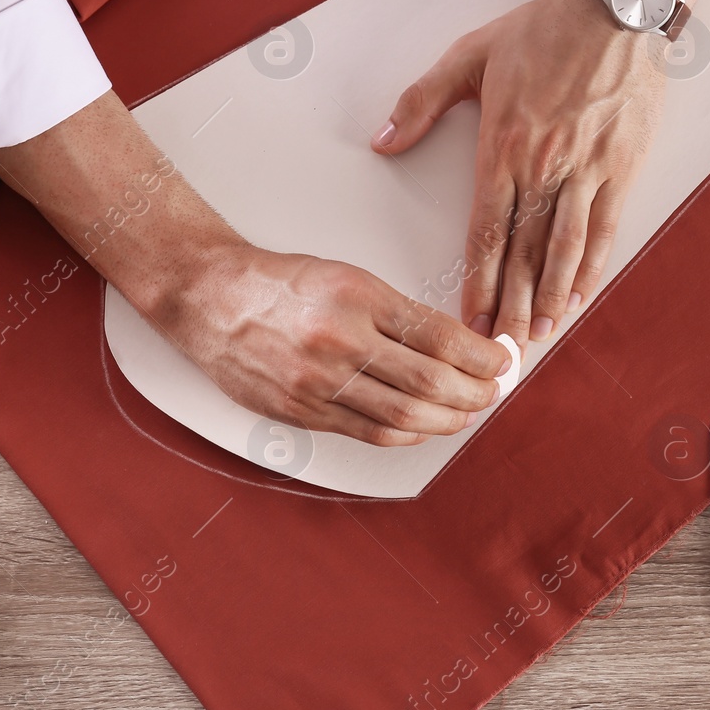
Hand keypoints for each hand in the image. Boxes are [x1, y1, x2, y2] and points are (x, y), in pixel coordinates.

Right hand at [159, 245, 512, 445]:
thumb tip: (452, 345)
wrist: (209, 297)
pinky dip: (405, 434)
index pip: (439, 335)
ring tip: (466, 412)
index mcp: (358, 296)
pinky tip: (422, 428)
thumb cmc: (278, 283)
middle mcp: (339, 339)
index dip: (481, 355)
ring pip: (403, 413)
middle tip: (494, 390)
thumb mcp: (346, 276)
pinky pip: (367, 430)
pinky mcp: (300, 410)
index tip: (501, 359)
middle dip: (475, 391)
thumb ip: (396, 312)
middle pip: (429, 380)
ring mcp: (317, 380)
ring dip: (447, 418)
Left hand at [373, 0, 664, 346]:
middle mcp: (542, 168)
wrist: (612, 11)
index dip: (478, 283)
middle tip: (497, 350)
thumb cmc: (540, 32)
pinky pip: (604, 229)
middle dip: (509, 306)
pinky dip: (590, 266)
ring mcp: (585, 171)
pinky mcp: (621, 168)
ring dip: (549, 297)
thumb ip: (420, 102)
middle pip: (522, 253)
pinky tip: (578, 296)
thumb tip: (381, 140)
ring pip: (563, 249)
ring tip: (537, 334)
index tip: (468, 320)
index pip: (485, 232)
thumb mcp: (468, 57)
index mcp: (501, 147)